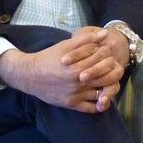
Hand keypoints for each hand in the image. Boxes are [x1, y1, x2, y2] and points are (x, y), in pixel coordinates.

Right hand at [0, 27, 126, 112]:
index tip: (110, 58)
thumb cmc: (49, 57)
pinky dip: (99, 104)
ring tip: (108, 82)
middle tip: (113, 71)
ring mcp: (76, 94)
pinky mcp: (71, 104)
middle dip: (113, 74)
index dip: (111, 59)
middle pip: (108, 79)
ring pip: (102, 94)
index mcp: (79, 66)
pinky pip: (92, 108)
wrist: (30, 75)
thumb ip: (86, 39)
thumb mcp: (66, 45)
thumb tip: (105, 34)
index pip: (106, 63)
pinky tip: (100, 97)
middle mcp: (79, 82)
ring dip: (108, 89)